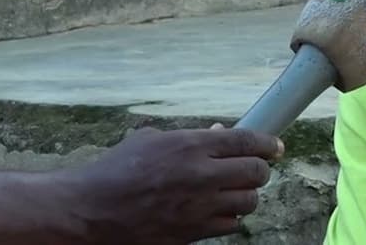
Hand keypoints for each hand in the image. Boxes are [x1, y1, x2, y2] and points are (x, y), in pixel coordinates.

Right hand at [58, 125, 283, 243]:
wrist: (90, 210)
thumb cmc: (116, 169)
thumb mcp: (151, 140)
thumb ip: (190, 137)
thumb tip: (220, 133)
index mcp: (191, 145)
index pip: (246, 141)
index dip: (267, 143)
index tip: (275, 146)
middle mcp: (201, 175)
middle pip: (255, 172)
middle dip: (260, 170)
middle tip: (255, 169)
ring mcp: (198, 207)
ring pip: (248, 201)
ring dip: (247, 195)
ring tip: (237, 191)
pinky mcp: (192, 233)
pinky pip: (230, 226)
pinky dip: (231, 218)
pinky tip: (220, 212)